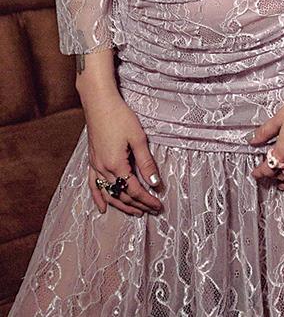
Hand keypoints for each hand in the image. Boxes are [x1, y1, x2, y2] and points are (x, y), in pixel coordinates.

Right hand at [82, 89, 163, 217]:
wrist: (99, 104)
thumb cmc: (121, 117)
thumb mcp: (139, 139)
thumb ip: (146, 162)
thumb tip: (155, 183)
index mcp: (116, 165)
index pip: (134, 190)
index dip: (147, 199)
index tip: (159, 205)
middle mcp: (103, 169)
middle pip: (121, 194)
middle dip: (137, 204)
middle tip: (152, 210)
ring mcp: (95, 166)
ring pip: (108, 193)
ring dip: (121, 204)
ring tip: (135, 212)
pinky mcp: (92, 161)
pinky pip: (93, 185)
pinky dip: (98, 197)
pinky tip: (103, 208)